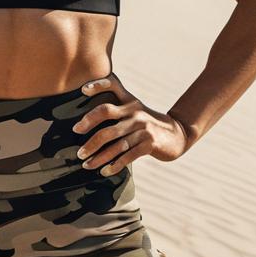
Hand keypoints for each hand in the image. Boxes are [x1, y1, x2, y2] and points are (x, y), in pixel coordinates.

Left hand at [71, 73, 193, 175]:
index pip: (113, 85)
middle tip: (77, 141)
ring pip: (114, 141)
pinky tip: (104, 171)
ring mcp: (142, 127)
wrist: (177, 135)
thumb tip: (86, 124)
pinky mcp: (149, 144)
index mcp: (130, 101)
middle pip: (106, 112)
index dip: (98, 85)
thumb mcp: (136, 112)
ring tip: (85, 164)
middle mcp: (135, 111)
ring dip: (97, 155)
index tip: (82, 91)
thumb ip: (117, 112)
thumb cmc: (148, 124)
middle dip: (87, 126)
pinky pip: (127, 155)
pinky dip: (113, 165)